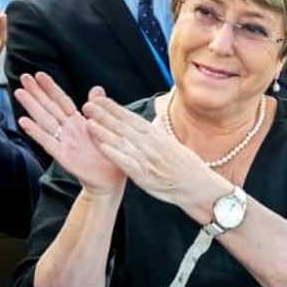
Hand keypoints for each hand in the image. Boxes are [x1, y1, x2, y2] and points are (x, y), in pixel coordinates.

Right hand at [14, 73, 124, 195]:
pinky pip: (48, 142)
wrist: (110, 181)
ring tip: (19, 93)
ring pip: (45, 121)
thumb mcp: (106, 127)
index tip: (39, 74)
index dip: (51, 87)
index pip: (62, 100)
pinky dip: (35, 132)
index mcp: (78, 122)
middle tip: (23, 77)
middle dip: (36, 92)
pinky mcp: (64, 156)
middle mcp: (68, 130)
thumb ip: (98, 108)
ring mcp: (64, 142)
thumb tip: (96, 88)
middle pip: (49, 107)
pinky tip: (23, 122)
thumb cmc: (107, 155)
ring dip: (32, 107)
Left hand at [82, 94, 228, 222]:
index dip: (114, 108)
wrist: (199, 186)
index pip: (132, 118)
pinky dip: (115, 155)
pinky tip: (103, 147)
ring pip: (123, 143)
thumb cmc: (186, 166)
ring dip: (105, 133)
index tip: (99, 99)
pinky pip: (128, 164)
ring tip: (89, 123)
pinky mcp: (146, 177)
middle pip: (124, 127)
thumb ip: (159, 133)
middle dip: (105, 116)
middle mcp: (152, 145)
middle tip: (87, 105)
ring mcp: (148, 160)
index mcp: (157, 136)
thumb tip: (154, 121)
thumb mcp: (172, 144)